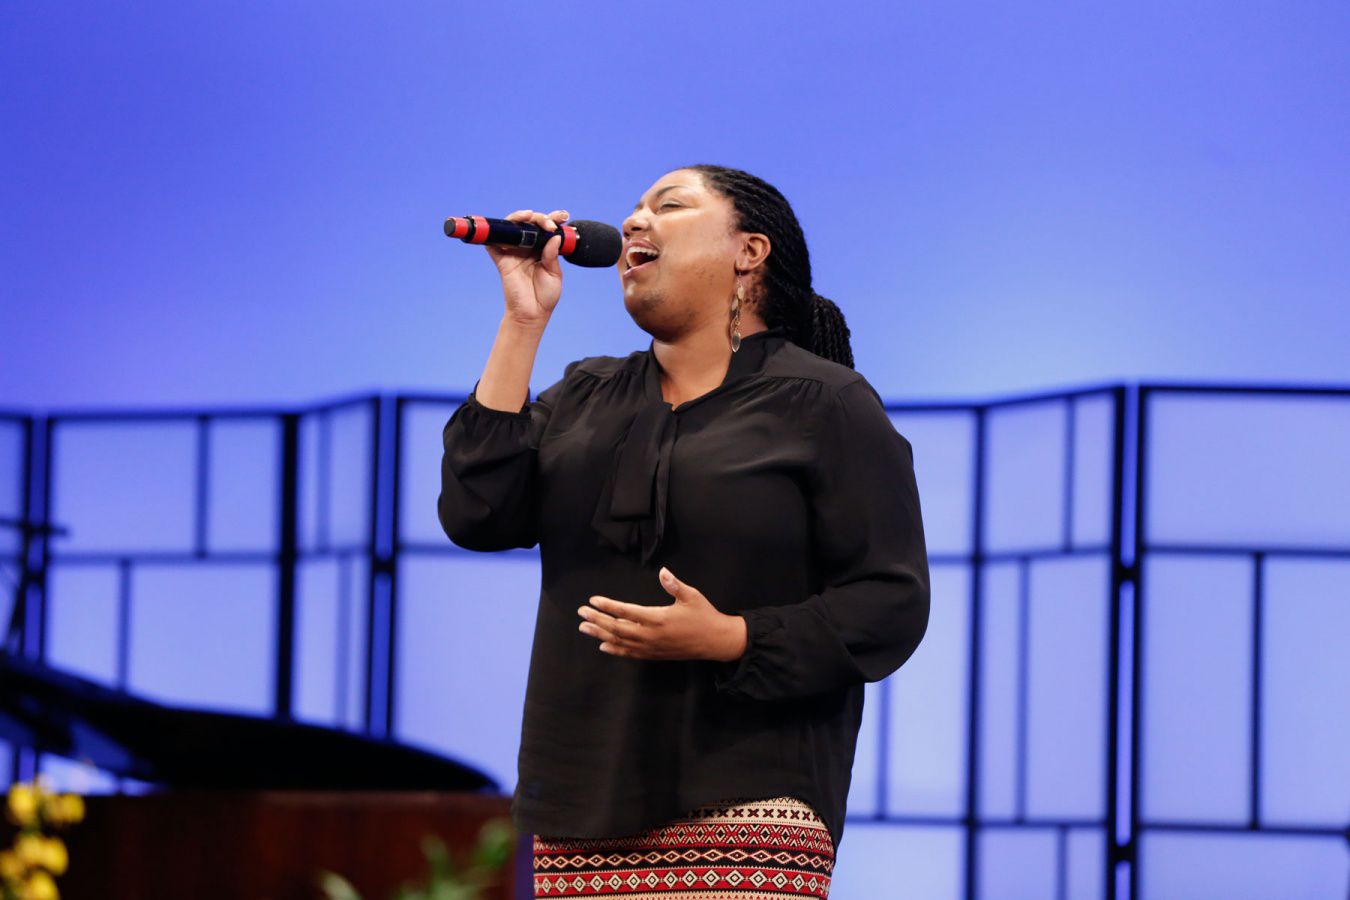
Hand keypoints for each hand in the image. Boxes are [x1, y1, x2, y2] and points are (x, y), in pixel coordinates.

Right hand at [486, 208, 568, 329]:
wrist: (532, 314)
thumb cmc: (545, 296)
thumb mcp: (554, 274)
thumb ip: (552, 256)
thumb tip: (554, 237)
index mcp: (542, 250)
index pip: (545, 230)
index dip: (552, 220)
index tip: (562, 216)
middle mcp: (528, 248)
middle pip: (530, 224)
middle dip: (540, 218)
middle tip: (550, 224)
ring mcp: (514, 253)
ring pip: (513, 228)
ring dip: (520, 217)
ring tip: (530, 216)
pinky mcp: (502, 260)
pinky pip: (494, 242)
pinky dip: (498, 231)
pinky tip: (511, 225)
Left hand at [577, 567, 747, 661]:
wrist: (715, 641)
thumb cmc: (703, 615)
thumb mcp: (691, 596)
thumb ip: (674, 585)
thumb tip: (662, 571)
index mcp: (658, 619)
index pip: (626, 612)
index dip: (608, 607)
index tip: (593, 601)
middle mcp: (651, 635)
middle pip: (617, 628)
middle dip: (597, 620)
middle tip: (581, 613)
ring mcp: (651, 647)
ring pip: (620, 642)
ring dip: (600, 634)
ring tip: (584, 628)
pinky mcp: (654, 655)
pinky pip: (630, 654)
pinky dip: (615, 650)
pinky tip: (603, 645)